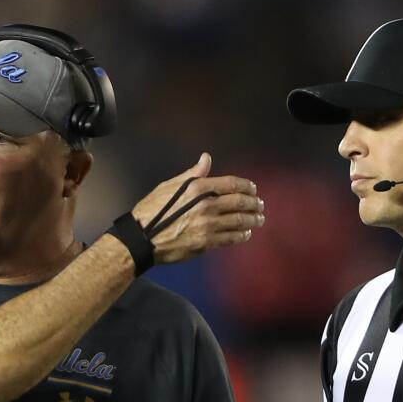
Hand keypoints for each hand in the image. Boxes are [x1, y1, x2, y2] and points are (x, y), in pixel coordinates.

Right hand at [130, 153, 263, 264]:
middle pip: (240, 202)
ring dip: (253, 220)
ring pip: (239, 221)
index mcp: (197, 188)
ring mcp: (207, 225)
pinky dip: (242, 235)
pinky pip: (231, 238)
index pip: (231, 183)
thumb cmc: (152, 211)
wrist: (142, 238)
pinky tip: (246, 233)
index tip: (253, 189)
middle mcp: (205, 205)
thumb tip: (206, 158)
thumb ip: (192, 174)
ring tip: (259, 219)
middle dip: (255, 203)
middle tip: (260, 205)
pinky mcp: (205, 242)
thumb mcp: (169, 186)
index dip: (247, 186)